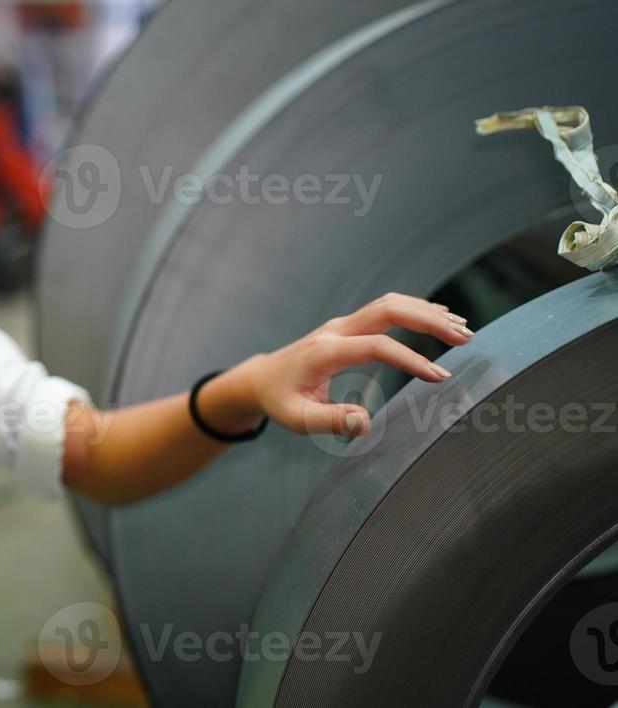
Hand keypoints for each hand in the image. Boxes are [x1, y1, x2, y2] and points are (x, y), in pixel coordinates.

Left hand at [247, 292, 473, 437]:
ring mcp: (342, 325)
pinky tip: (441, 318)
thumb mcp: (298, 419)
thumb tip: (366, 422)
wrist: (261, 379)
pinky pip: (385, 310)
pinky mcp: (349, 326)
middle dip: (428, 320)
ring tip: (462, 329)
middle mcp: (336, 331)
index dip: (410, 359)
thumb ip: (331, 421)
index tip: (440, 377)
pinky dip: (415, 310)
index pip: (376, 347)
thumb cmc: (280, 401)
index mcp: (326, 352)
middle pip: (387, 310)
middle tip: (465, 337)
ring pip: (389, 304)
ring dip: (427, 312)